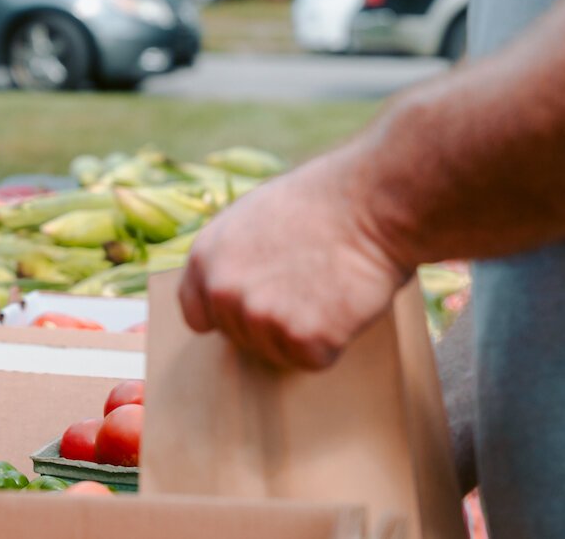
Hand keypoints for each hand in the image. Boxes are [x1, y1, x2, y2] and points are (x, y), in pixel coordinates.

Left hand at [178, 144, 411, 369]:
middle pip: (239, 337)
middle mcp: (222, 290)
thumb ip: (230, 258)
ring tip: (325, 291)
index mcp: (204, 259)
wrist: (367, 205)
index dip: (227, 317)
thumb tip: (226, 288)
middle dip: (270, 324)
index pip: (197, 315)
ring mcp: (260, 316)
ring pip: (275, 352)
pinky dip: (333, 343)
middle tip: (306, 290)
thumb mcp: (250, 218)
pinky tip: (342, 306)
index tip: (252, 311)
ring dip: (302, 334)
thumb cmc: (318, 204)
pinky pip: (313, 359)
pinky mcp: (302, 337)